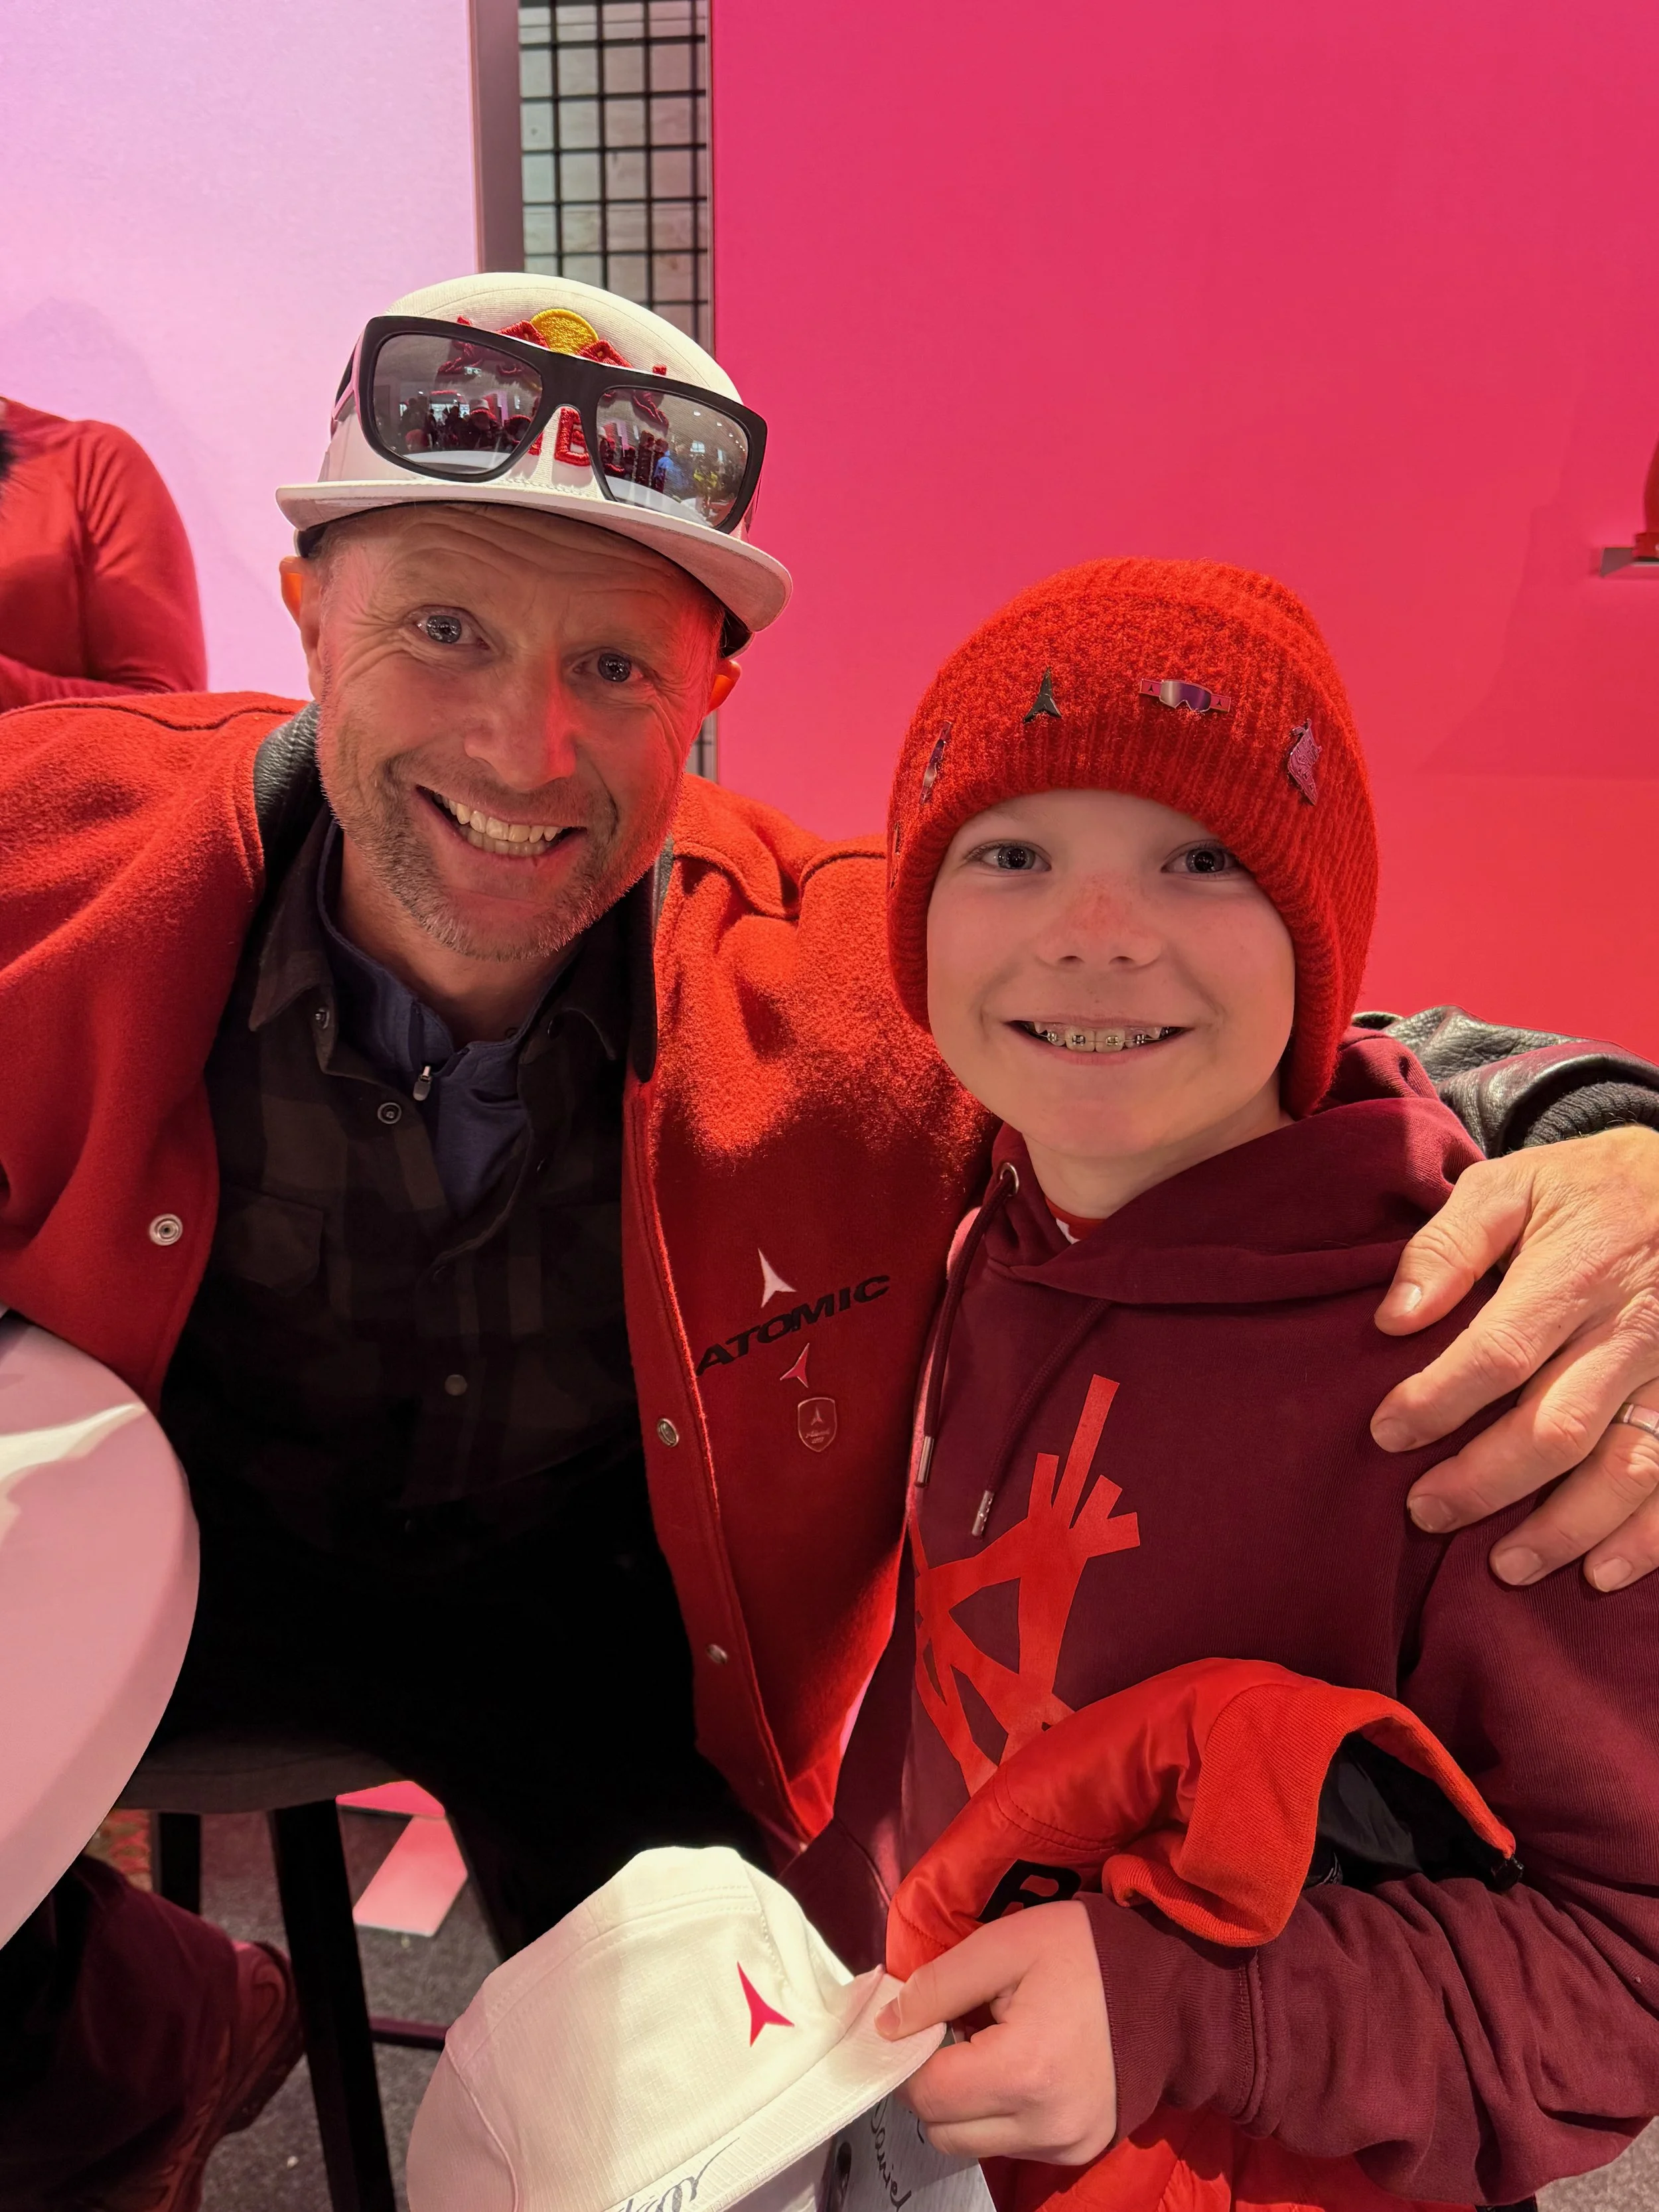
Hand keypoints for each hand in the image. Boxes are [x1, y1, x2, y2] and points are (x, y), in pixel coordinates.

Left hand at [875, 1901, 1115, 2163]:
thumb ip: (938, 1985)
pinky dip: (999, 2114)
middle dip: (933, 2084)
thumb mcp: (1005, 1944)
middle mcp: (1046, 2125)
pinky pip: (1012, 2145)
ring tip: (991, 2046)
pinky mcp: (1080, 2151)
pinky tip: (1020, 2067)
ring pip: (974, 2144)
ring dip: (965, 2104)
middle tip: (954, 2032)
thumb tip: (887, 2025)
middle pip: (943, 2131)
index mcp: (1024, 2071)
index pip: (927, 2094)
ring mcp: (1067, 2145)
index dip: (907, 2057)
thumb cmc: (1085, 1953)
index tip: (917, 2023)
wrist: (1169, 1984)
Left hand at [1370, 1127, 1658, 1589]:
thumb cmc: (1588, 1191)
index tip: (1385, 1432)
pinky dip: (1647, 1538)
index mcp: (1579, 1270)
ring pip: (1625, 1467)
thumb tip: (1393, 1317)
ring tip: (1504, 1565)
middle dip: (1486, 1479)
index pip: (1500, 1350)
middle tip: (1424, 1511)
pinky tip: (1599, 1572)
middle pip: (1558, 1424)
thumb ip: (1449, 1245)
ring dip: (1565, 1526)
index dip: (1439, 1399)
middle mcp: (1634, 1329)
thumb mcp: (1513, 1186)